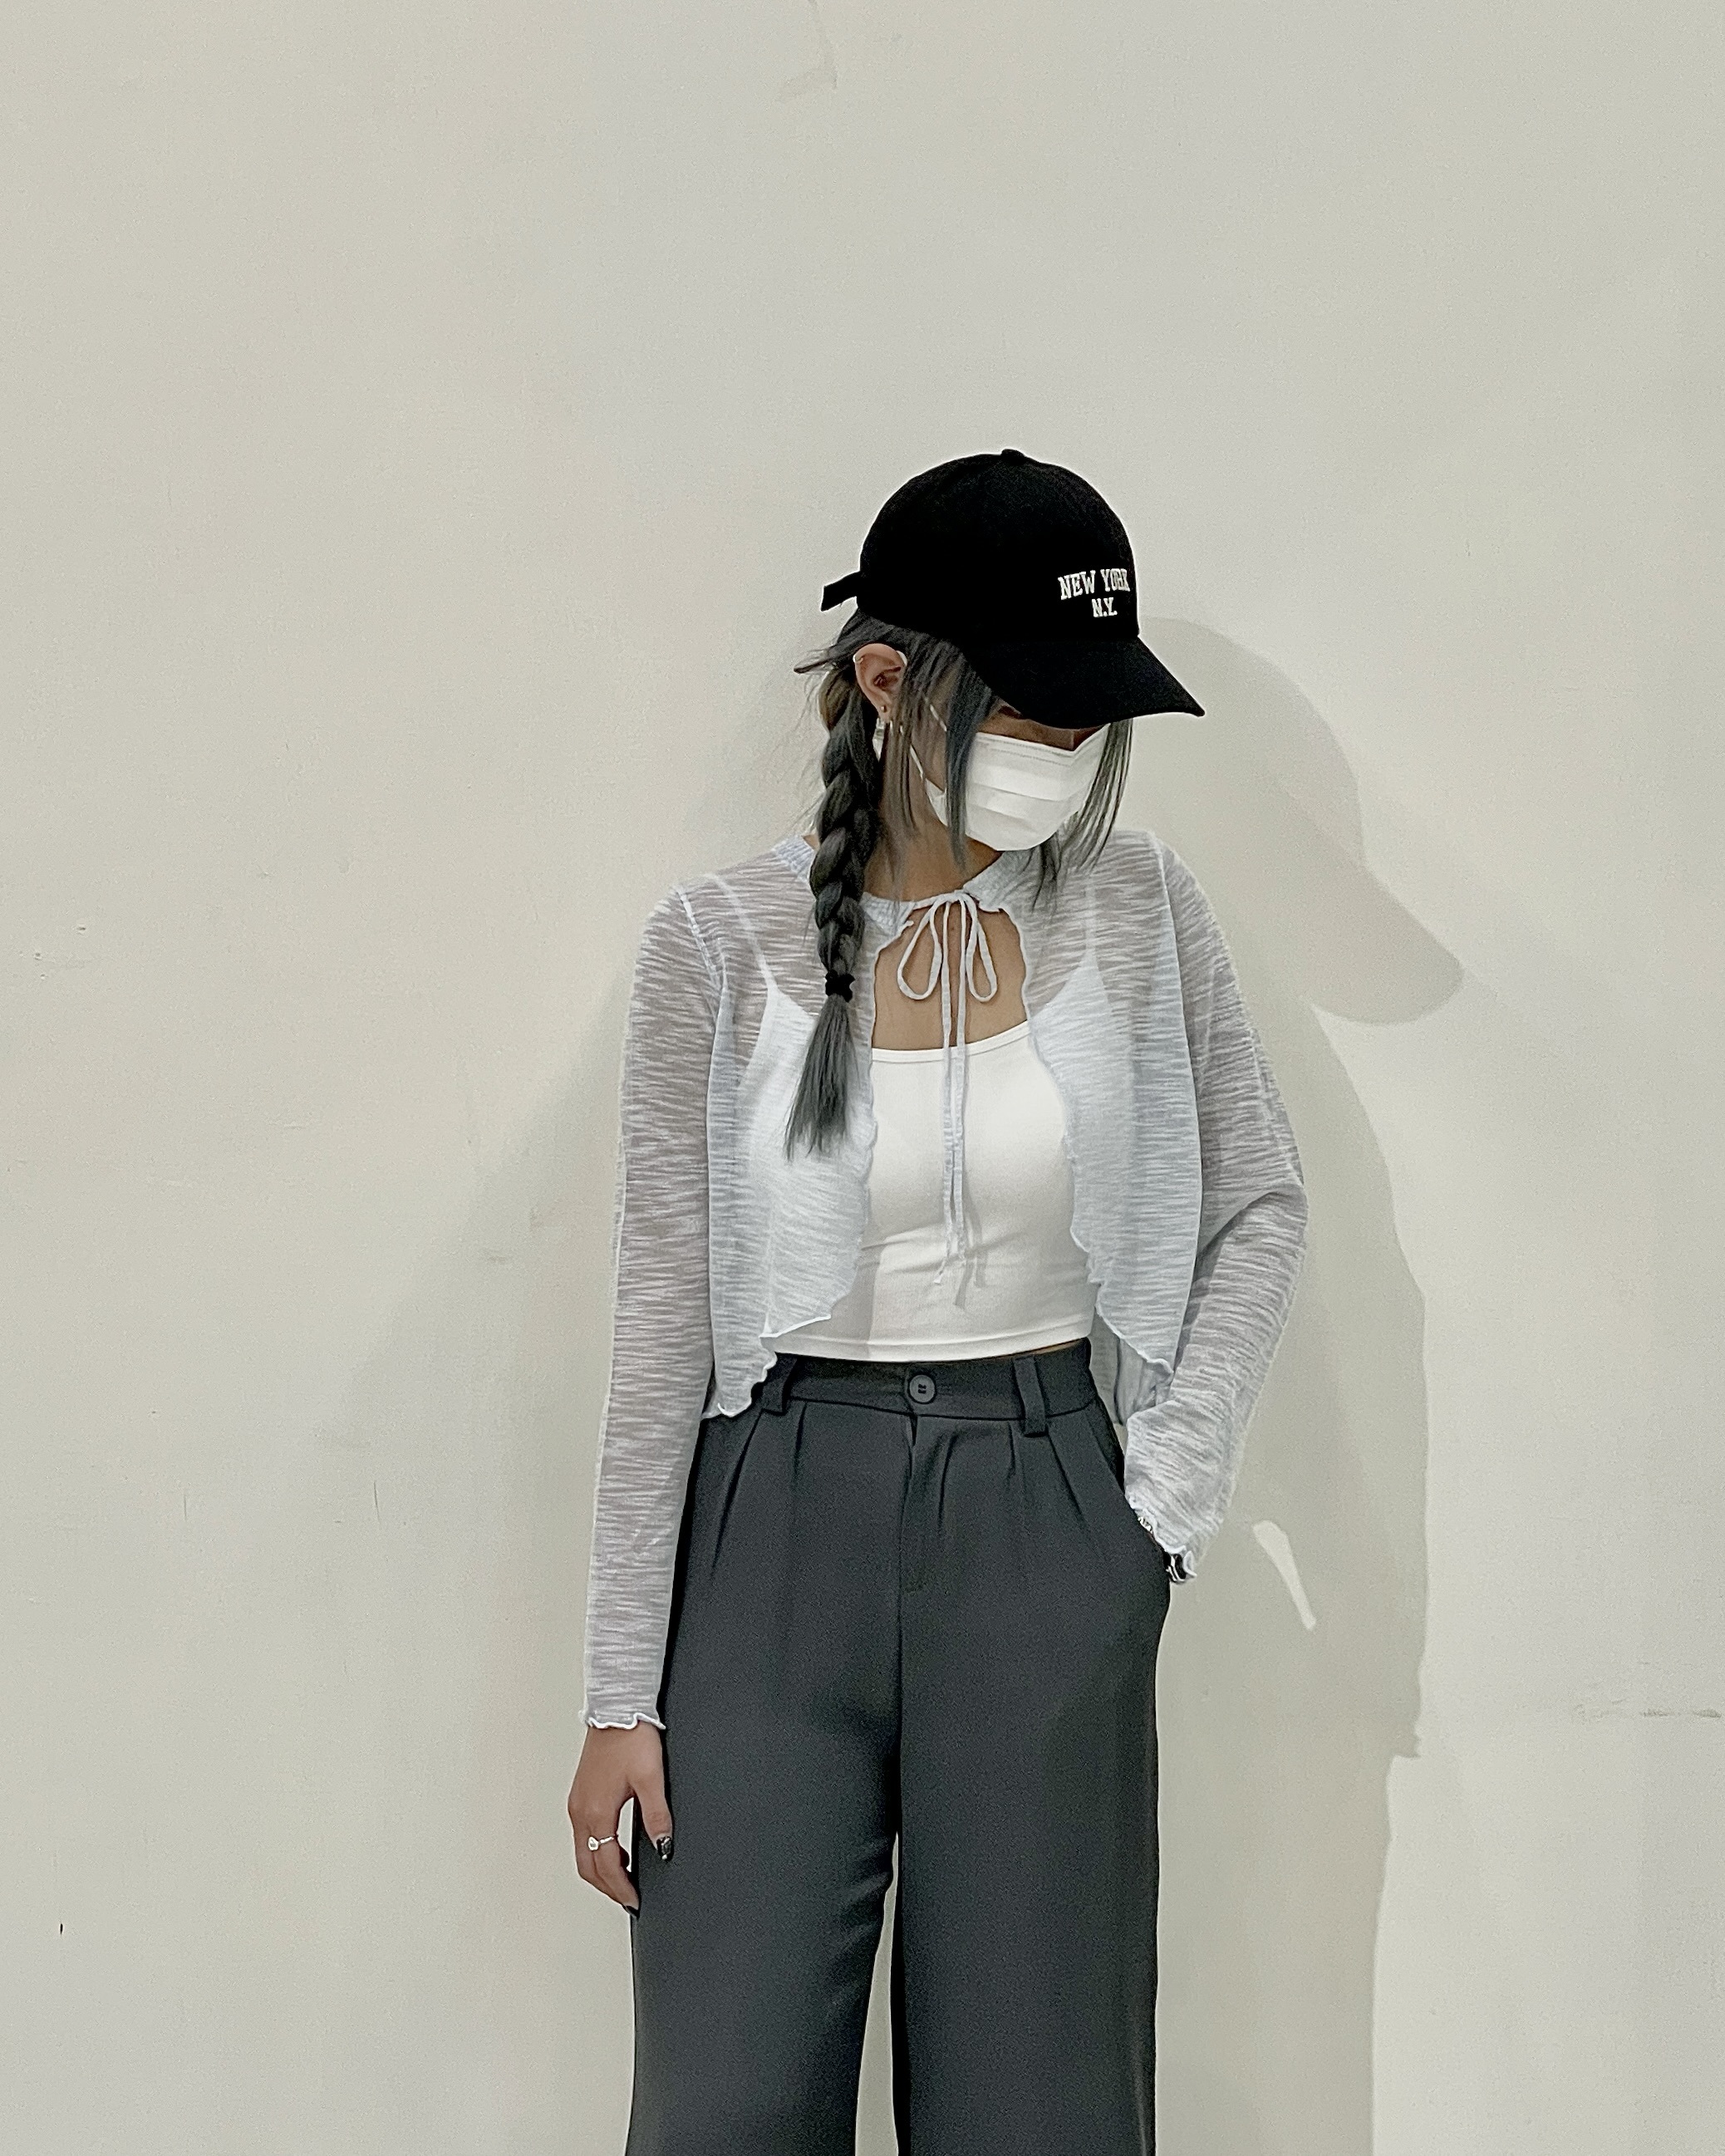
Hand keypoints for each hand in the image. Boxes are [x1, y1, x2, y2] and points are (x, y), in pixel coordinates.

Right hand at [568, 1721, 673, 1911]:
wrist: (617, 1708)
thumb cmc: (631, 1737)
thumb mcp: (651, 1778)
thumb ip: (657, 1816)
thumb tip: (663, 1846)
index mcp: (596, 1812)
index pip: (606, 1865)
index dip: (622, 1887)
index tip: (635, 1900)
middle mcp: (580, 1811)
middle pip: (587, 1865)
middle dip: (607, 1886)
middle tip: (627, 1898)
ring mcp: (577, 1803)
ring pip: (582, 1851)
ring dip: (600, 1870)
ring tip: (623, 1879)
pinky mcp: (580, 1794)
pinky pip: (583, 1835)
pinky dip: (596, 1851)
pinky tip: (615, 1850)